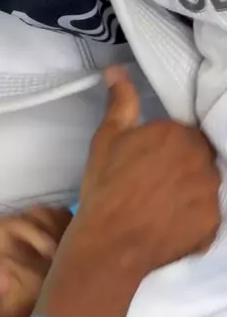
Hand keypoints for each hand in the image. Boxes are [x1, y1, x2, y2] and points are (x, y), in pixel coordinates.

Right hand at [36, 68, 221, 316]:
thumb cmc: (104, 192)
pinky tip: (168, 226)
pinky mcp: (212, 224)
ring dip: (189, 194)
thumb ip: (120, 104)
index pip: (182, 137)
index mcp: (178, 134)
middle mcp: (202, 159)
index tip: (146, 168)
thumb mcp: (106, 142)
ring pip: (205, 187)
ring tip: (160, 210)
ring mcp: (211, 193)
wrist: (109, 244)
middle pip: (198, 160)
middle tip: (152, 190)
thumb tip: (117, 72)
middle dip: (180, 171)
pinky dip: (192, 221)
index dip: (163, 153)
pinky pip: (207, 217)